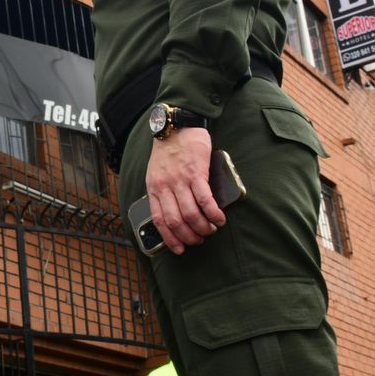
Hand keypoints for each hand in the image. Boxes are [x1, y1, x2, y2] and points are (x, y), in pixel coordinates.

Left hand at [145, 128, 223, 253]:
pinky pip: (205, 200)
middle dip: (189, 236)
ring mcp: (180, 181)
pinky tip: (219, 218)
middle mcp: (165, 187)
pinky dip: (213, 213)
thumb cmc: (168, 150)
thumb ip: (163, 191)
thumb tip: (175, 212)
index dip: (170, 238)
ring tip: (211, 229)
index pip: (159, 221)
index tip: (180, 249)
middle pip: (176, 221)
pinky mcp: (196, 173)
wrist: (177, 126)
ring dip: (203, 227)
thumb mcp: (156, 173)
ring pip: (191, 214)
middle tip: (200, 239)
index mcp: (154, 188)